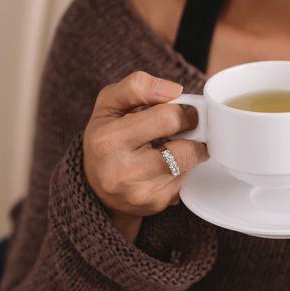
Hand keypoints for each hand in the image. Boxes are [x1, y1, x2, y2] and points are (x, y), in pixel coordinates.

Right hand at [83, 71, 208, 241]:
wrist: (96, 187)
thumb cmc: (106, 138)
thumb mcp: (109, 104)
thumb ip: (137, 86)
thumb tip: (175, 90)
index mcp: (108, 140)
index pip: (167, 119)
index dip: (184, 111)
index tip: (185, 111)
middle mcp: (123, 172)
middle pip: (185, 150)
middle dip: (193, 134)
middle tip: (188, 127)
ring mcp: (141, 193)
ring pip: (190, 166)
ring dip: (192, 152)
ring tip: (175, 145)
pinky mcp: (157, 204)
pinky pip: (187, 181)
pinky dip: (184, 171)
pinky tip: (167, 167)